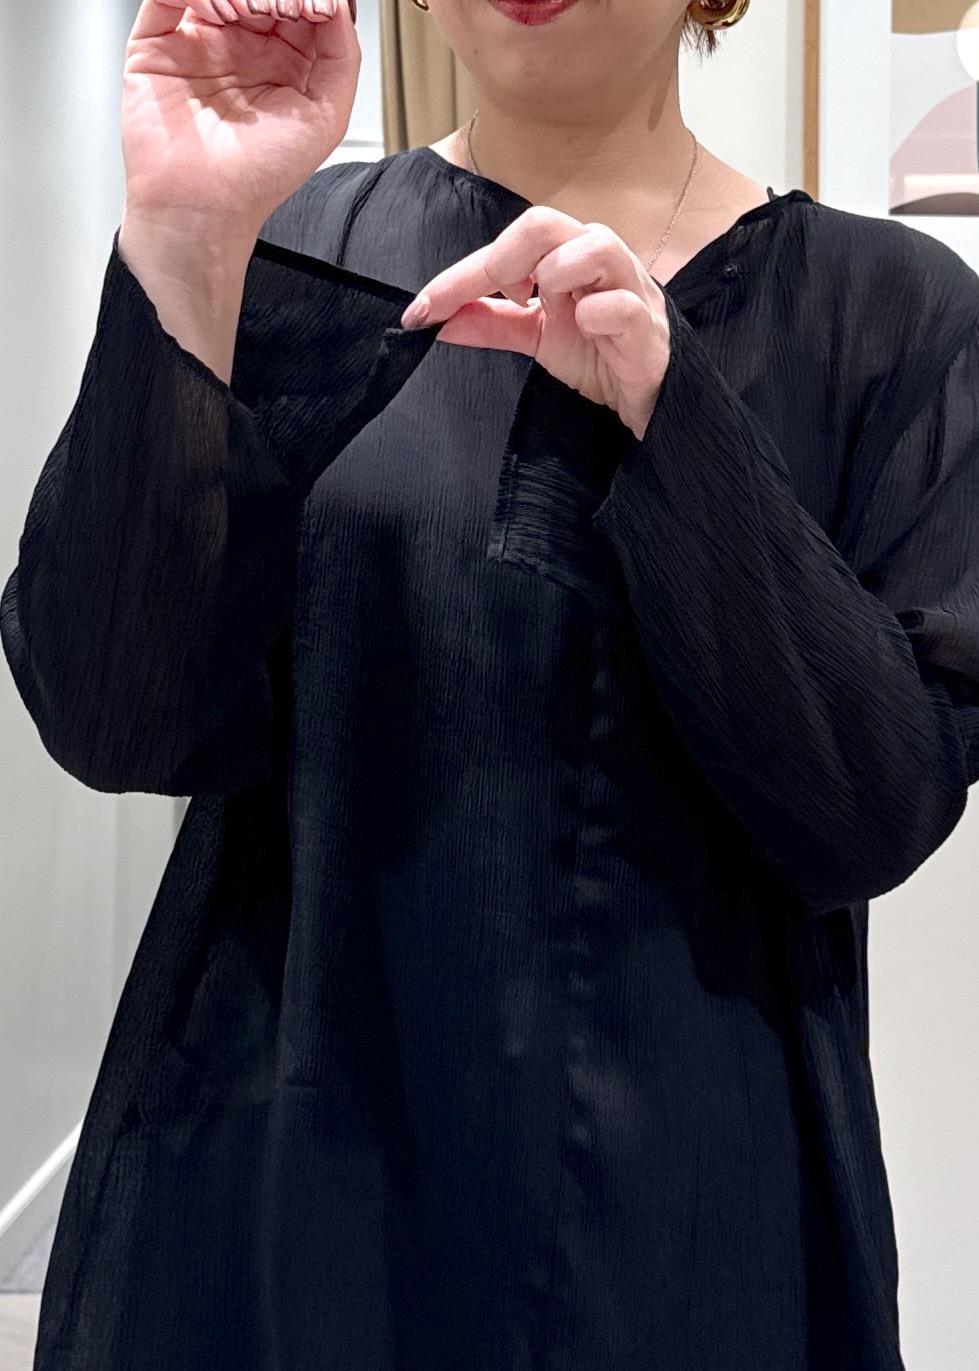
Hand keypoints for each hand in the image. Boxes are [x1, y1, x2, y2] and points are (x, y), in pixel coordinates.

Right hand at [122, 0, 358, 238]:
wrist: (204, 206)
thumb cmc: (259, 176)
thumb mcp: (326, 116)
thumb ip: (343, 56)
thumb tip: (340, 5)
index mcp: (282, 61)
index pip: (298, 2)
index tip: (319, 7)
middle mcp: (241, 46)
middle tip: (284, 8)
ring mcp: (200, 40)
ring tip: (252, 12)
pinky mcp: (157, 42)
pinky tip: (219, 12)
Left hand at [400, 205, 671, 440]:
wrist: (648, 397)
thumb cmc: (599, 353)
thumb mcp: (534, 337)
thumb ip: (489, 324)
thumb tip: (434, 320)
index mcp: (567, 254)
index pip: (507, 243)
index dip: (458, 276)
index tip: (419, 311)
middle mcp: (598, 258)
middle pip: (547, 222)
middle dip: (505, 259)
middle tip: (495, 300)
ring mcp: (629, 288)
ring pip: (595, 246)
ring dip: (556, 274)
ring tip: (546, 308)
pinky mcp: (649, 327)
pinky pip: (622, 305)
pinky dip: (596, 315)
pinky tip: (586, 332)